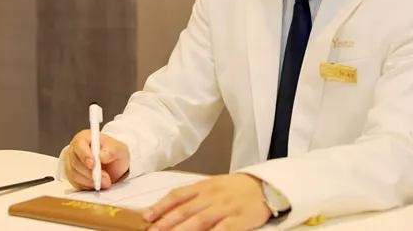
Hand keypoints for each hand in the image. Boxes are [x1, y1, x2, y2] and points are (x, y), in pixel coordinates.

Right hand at [64, 130, 129, 189]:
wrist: (113, 163)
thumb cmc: (113, 152)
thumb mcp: (119, 149)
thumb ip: (112, 151)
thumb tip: (102, 156)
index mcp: (84, 137)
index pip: (79, 144)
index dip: (84, 155)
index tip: (93, 164)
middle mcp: (75, 149)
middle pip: (75, 162)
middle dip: (90, 172)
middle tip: (105, 178)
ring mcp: (71, 163)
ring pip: (74, 174)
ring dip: (90, 181)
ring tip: (105, 182)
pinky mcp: (72, 176)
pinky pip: (75, 183)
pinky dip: (87, 186)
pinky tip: (97, 184)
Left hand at [143, 173, 271, 230]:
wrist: (265, 186)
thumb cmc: (237, 188)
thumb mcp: (214, 186)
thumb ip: (195, 196)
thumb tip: (173, 208)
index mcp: (204, 186)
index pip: (178, 195)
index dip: (161, 206)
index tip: (146, 217)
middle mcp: (212, 196)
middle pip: (184, 210)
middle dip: (165, 223)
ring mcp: (225, 208)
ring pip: (199, 221)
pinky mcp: (239, 219)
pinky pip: (222, 230)